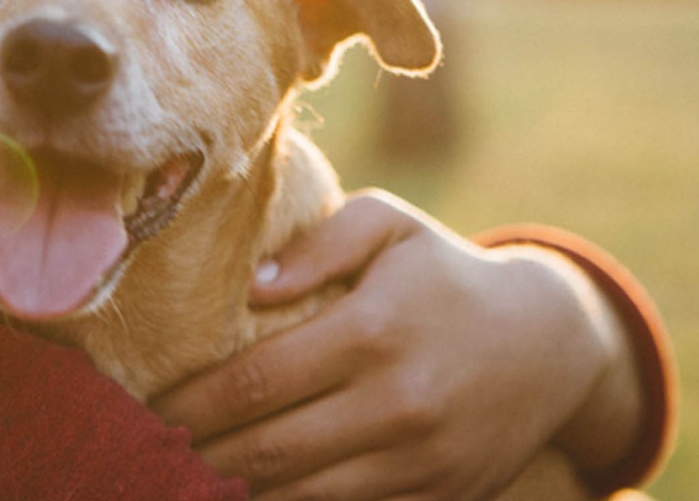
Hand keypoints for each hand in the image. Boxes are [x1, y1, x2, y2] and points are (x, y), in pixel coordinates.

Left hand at [151, 190, 631, 499]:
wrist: (551, 344)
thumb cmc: (445, 273)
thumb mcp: (391, 225)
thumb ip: (320, 242)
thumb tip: (253, 284)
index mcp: (373, 331)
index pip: (255, 381)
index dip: (192, 403)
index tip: (149, 409)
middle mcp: (397, 403)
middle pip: (269, 450)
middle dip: (197, 458)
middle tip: (147, 454)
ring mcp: (421, 461)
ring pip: (303, 497)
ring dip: (236, 493)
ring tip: (185, 480)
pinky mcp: (440, 499)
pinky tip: (252, 496)